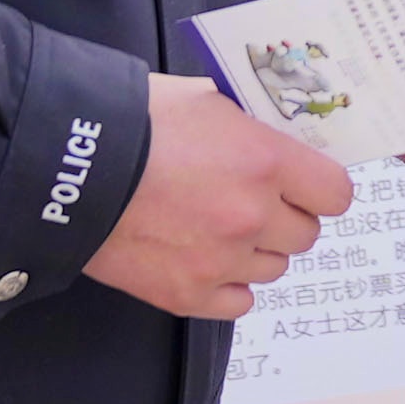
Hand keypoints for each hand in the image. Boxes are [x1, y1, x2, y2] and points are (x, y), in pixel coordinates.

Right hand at [86, 75, 353, 318]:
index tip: (305, 187)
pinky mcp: (186, 295)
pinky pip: (238, 304)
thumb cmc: (135, 122)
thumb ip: (247, 127)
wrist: (68, 169)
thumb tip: (268, 139)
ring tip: (216, 229)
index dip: (320, 190)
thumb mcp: (204, 100)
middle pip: (305, 235)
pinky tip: (204, 261)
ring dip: (255, 252)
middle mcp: (253, 216)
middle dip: (284, 218)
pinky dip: (227, 286)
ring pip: (272, 269)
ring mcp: (222, 261)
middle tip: (251, 204)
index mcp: (266, 162)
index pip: (336, 194)